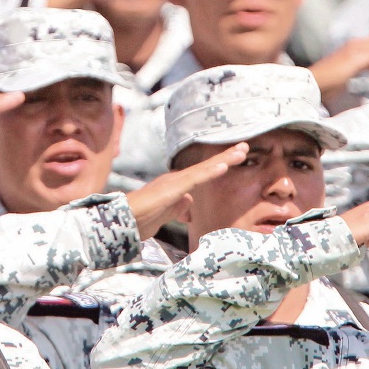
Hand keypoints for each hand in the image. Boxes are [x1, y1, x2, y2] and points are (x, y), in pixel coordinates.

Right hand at [126, 143, 247, 239]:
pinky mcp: (172, 189)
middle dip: (226, 157)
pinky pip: (194, 179)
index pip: (203, 173)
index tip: (237, 157)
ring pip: (203, 169)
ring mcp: (174, 182)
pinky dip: (209, 172)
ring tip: (241, 152)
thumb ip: (179, 208)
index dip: (220, 164)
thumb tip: (190, 206)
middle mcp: (176, 179)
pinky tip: (223, 166)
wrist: (123, 221)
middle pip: (206, 167)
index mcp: (176, 186)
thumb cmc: (141, 219)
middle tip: (245, 147)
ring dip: (223, 159)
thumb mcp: (166, 214)